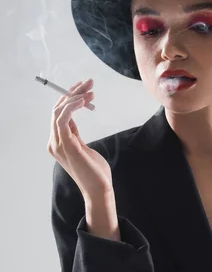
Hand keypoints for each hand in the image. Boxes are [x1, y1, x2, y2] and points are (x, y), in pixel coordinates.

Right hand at [47, 79, 113, 197]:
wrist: (98, 189)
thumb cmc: (95, 171)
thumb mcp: (83, 148)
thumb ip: (75, 135)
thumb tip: (73, 119)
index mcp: (56, 143)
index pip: (58, 114)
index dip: (69, 98)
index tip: (83, 88)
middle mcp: (53, 142)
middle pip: (57, 110)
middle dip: (72, 93)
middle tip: (89, 83)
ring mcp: (58, 144)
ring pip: (59, 111)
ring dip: (74, 97)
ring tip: (90, 90)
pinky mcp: (67, 145)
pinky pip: (63, 119)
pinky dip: (72, 107)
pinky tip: (83, 101)